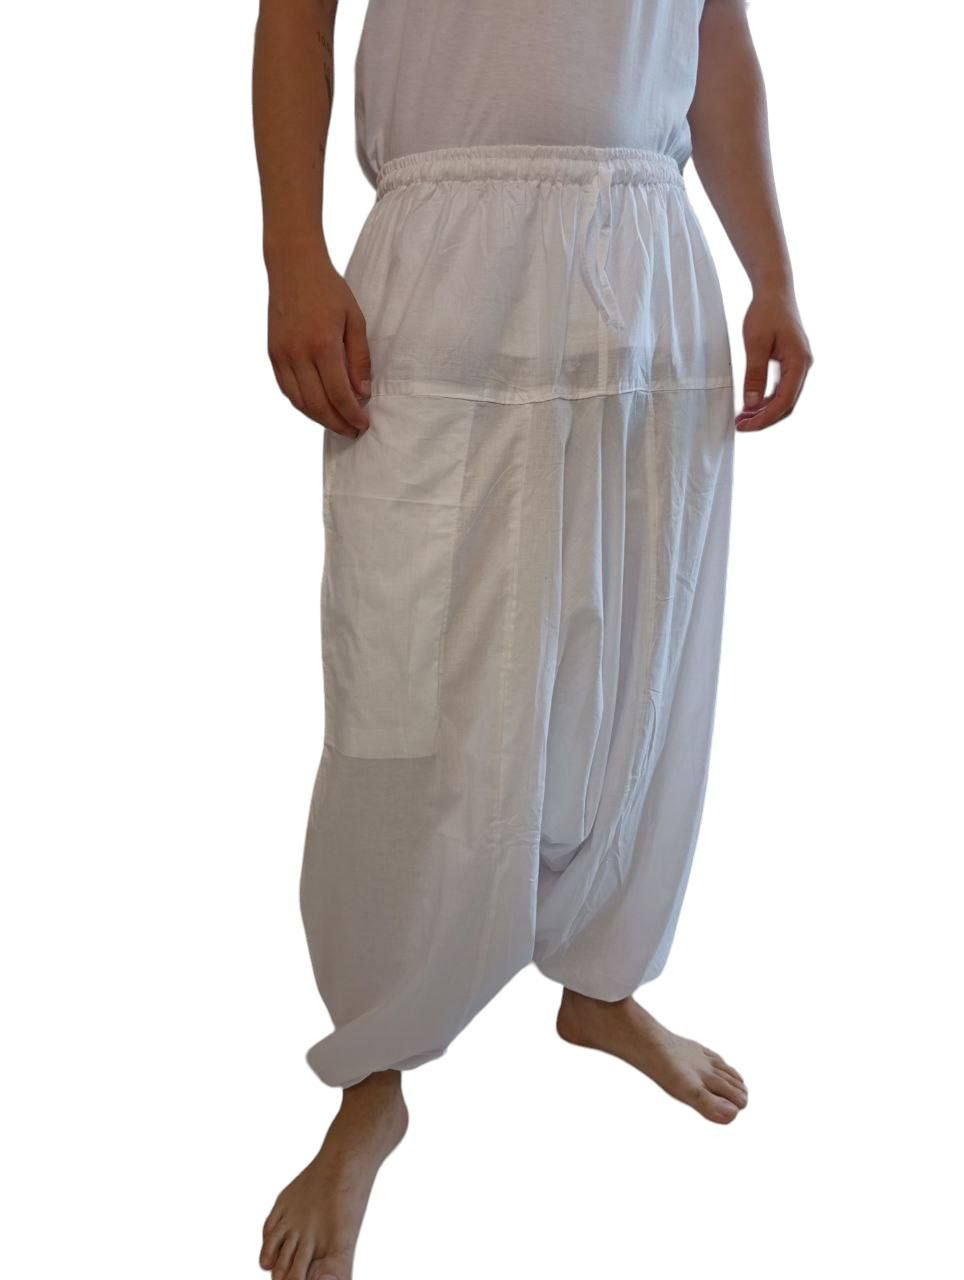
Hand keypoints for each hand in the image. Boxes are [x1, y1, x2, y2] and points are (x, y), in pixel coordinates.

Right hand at [266, 239, 371, 437]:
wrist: (293, 266)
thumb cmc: (328, 290)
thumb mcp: (355, 319)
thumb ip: (359, 358)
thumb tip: (361, 393)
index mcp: (322, 344)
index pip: (338, 394)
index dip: (352, 415)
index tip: (364, 424)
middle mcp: (298, 353)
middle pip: (317, 405)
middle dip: (337, 423)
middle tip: (353, 430)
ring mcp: (282, 355)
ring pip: (299, 402)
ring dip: (319, 418)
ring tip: (338, 423)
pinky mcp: (272, 354)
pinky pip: (287, 390)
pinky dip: (303, 404)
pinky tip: (318, 407)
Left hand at [736, 290, 812, 431]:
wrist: (775, 291)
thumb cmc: (765, 313)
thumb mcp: (755, 344)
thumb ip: (754, 374)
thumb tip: (751, 404)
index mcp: (799, 363)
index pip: (784, 402)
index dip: (764, 419)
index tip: (744, 427)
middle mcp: (804, 367)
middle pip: (786, 405)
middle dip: (763, 419)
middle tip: (740, 427)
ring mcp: (799, 366)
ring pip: (784, 399)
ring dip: (764, 411)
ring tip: (741, 419)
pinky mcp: (792, 363)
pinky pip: (781, 388)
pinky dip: (766, 400)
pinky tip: (750, 405)